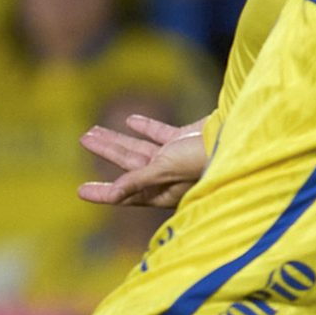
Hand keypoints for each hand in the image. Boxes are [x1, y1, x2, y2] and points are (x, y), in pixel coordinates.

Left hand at [80, 114, 208, 207]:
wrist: (235, 137)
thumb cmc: (203, 159)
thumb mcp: (167, 171)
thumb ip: (139, 180)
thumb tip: (113, 194)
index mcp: (161, 189)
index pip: (126, 193)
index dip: (103, 193)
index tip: (80, 191)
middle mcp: (166, 175)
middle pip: (128, 164)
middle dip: (107, 152)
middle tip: (83, 139)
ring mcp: (175, 156)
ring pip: (139, 147)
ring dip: (118, 139)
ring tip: (95, 130)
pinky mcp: (184, 139)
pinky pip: (159, 133)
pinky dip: (145, 127)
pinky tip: (130, 120)